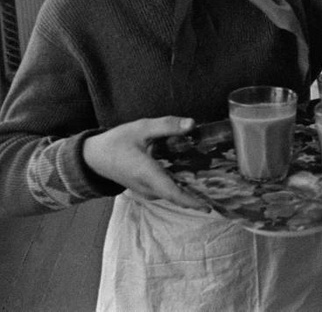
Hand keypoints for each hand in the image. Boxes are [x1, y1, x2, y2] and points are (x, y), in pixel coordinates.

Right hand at [83, 116, 208, 210]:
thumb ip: (167, 125)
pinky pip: (165, 191)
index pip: (173, 193)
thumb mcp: (141, 128)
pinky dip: (180, 187)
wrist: (92, 157)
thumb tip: (192, 124)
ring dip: (189, 191)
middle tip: (219, 191)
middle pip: (176, 196)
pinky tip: (193, 176)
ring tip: (212, 184)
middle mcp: (147, 187)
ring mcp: (145, 190)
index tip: (208, 207)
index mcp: (147, 173)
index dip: (191, 201)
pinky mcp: (144, 188)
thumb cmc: (116, 142)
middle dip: (197, 196)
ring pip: (171, 194)